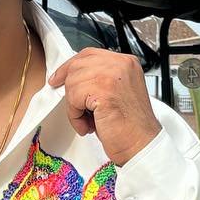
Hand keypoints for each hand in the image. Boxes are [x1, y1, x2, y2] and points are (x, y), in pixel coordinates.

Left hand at [46, 48, 161, 168]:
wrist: (141, 145)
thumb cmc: (130, 127)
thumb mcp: (116, 94)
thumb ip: (100, 80)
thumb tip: (73, 80)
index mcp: (126, 63)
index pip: (90, 54)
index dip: (70, 66)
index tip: (57, 78)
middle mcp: (121, 64)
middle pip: (78, 66)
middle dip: (71, 90)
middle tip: (76, 110)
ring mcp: (112, 74)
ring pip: (73, 82)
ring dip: (74, 107)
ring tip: (89, 121)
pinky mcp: (103, 89)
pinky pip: (73, 98)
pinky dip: (75, 116)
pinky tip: (89, 125)